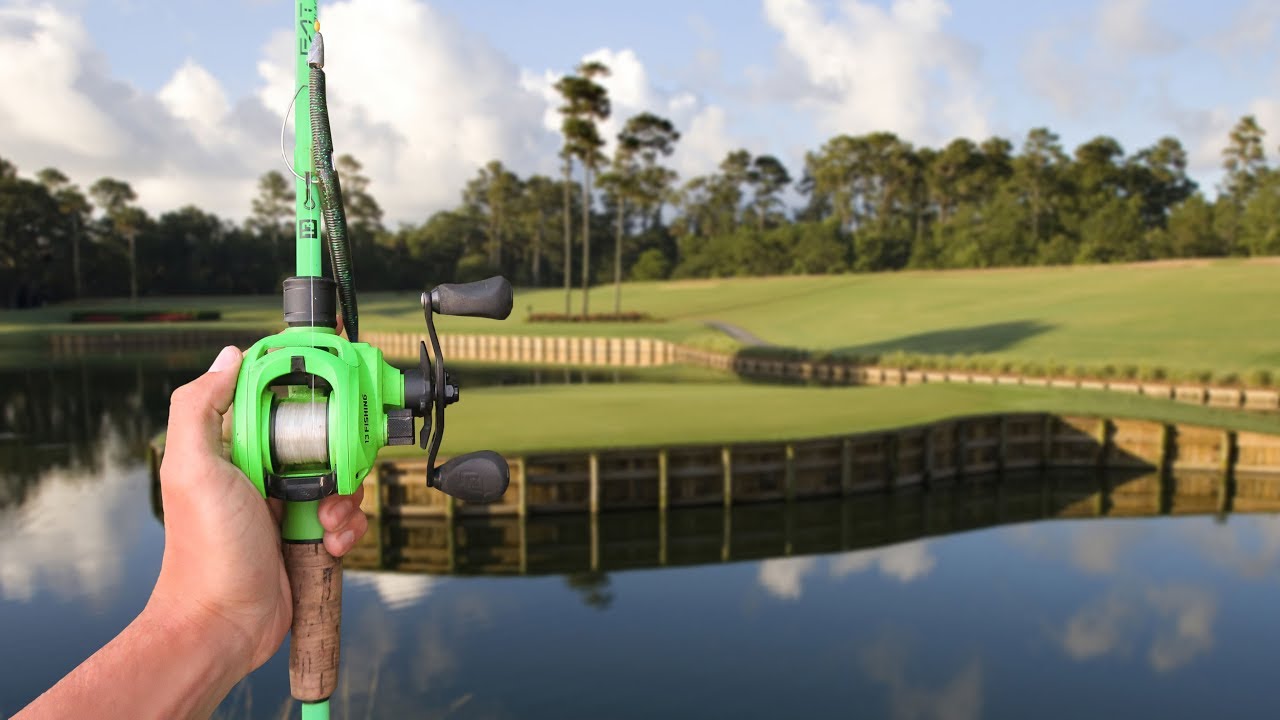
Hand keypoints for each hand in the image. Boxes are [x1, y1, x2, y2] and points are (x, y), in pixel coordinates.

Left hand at [150, 345, 368, 675]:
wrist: (225, 624)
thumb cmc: (204, 551)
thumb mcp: (192, 468)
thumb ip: (200, 407)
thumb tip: (229, 356)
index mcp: (235, 448)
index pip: (280, 400)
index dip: (308, 391)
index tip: (334, 388)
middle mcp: (263, 472)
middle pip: (324, 438)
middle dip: (338, 457)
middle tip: (329, 478)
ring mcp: (288, 505)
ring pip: (342, 478)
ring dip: (345, 500)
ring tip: (322, 523)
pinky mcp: (309, 536)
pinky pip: (348, 518)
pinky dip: (348, 530)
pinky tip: (328, 544)